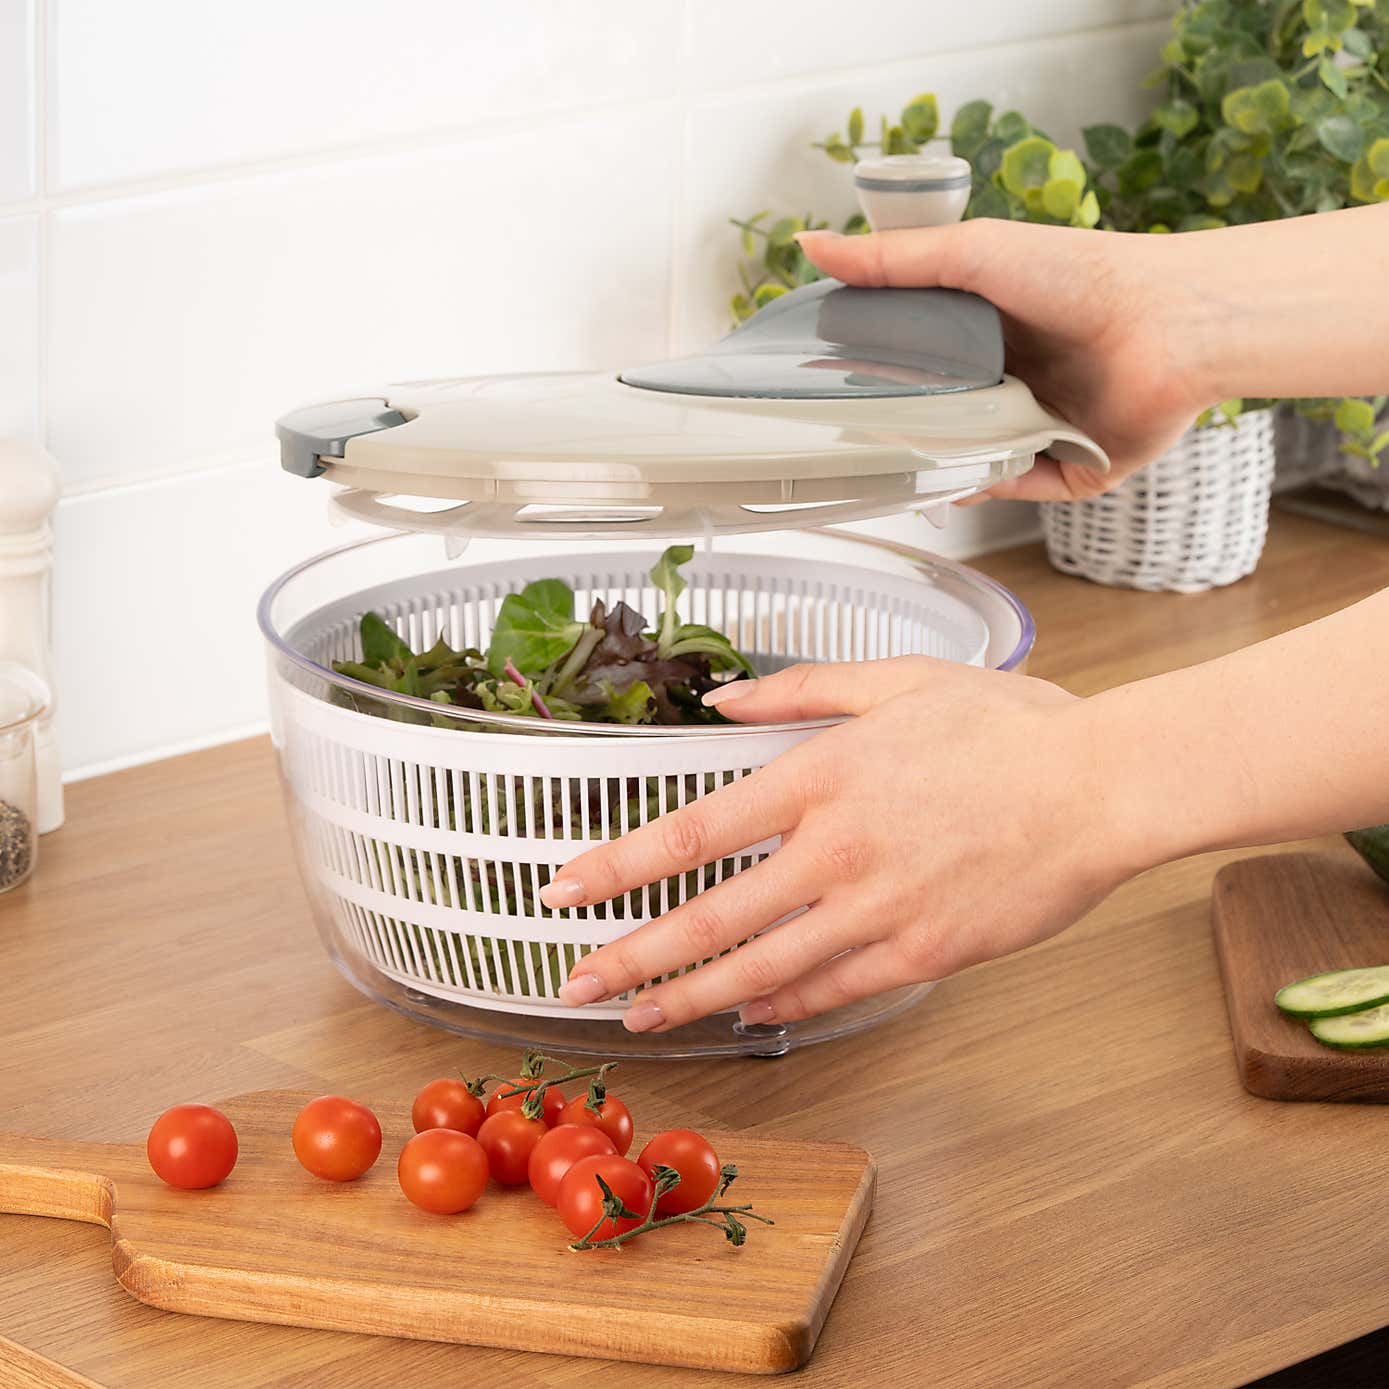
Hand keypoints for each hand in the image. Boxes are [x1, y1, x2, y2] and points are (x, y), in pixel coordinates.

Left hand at [541, 659, 1149, 1032]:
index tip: (563, 890)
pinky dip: (781, 1005)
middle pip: (711, 918)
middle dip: (632, 956)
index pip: (692, 832)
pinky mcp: (923, 954)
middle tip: (573, 983)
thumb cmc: (1008, 728)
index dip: (617, 867)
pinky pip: (834, 989)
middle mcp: (836, 851)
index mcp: (822, 777)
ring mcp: (879, 911)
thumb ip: (802, 690)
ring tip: (636, 1017)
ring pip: (762, 970)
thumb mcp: (899, 680)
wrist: (1103, 786)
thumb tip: (723, 700)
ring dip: (689, 998)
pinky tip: (745, 1015)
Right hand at [796, 221, 1210, 501]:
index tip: (825, 384)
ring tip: (901, 463)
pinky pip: (1017, 487)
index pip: (916, 359)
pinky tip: (964, 481)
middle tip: (851, 435)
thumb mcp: (970, 257)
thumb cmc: (1078, 275)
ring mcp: (1043, 428)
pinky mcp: (1073, 470)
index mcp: (989, 331)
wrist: (1168, 324)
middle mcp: (1013, 380)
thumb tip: (807, 244)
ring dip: (942, 462)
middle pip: (940, 415)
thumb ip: (891, 260)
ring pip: (973, 459)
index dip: (874, 372)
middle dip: (902, 428)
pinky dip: (991, 486)